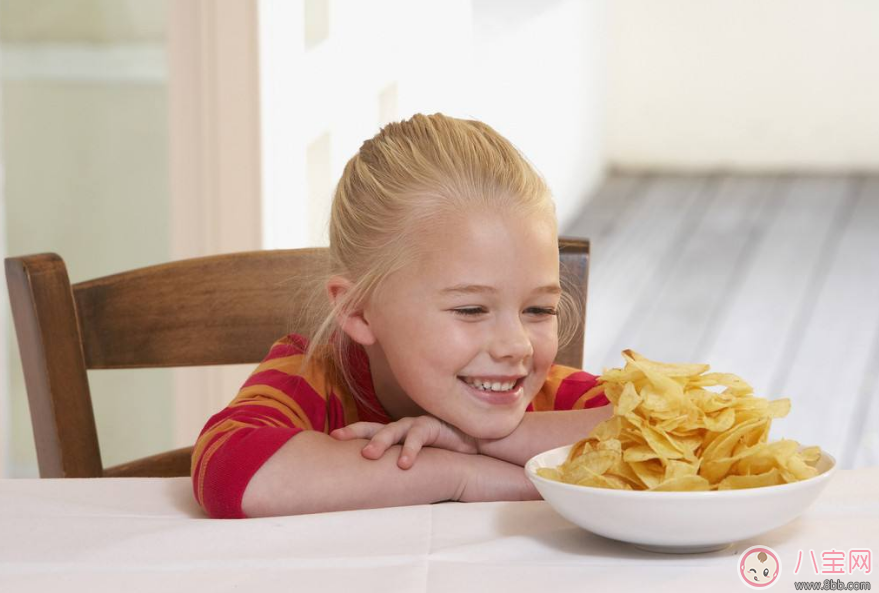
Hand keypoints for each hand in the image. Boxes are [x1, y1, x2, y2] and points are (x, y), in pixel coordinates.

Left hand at [329, 415, 478, 469]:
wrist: (475, 443)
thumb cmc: (443, 454)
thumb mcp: (416, 460)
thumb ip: (398, 467)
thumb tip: (373, 489)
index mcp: (396, 434)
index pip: (369, 430)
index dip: (351, 431)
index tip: (330, 436)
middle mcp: (403, 427)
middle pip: (375, 427)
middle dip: (356, 432)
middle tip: (338, 438)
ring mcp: (417, 425)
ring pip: (394, 429)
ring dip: (381, 441)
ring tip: (369, 455)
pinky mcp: (434, 426)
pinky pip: (419, 436)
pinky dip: (410, 449)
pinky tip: (405, 464)